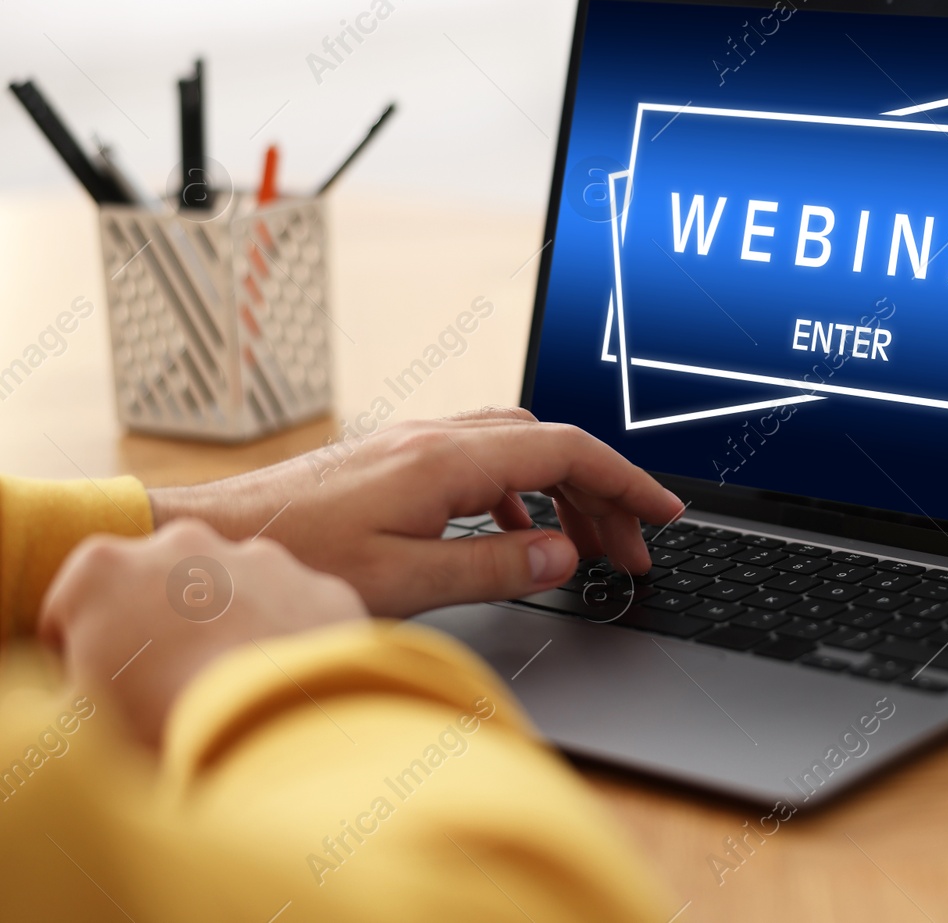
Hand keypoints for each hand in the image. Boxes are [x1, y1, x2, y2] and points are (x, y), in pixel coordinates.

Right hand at [38, 519, 365, 746]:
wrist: (273, 728)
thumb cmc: (156, 723)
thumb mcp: (74, 719)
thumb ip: (60, 694)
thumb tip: (63, 698)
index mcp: (102, 569)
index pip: (71, 614)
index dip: (78, 661)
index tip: (98, 697)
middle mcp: (183, 543)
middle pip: (156, 590)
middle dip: (159, 631)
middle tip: (168, 692)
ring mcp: (261, 558)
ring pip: (233, 594)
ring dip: (228, 630)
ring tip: (231, 693)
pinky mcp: (318, 586)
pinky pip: (297, 615)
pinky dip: (289, 644)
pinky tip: (284, 689)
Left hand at [146, 409, 683, 617]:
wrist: (212, 540)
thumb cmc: (293, 562)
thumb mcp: (402, 582)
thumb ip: (492, 568)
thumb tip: (561, 557)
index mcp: (446, 460)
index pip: (564, 453)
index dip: (624, 482)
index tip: (662, 514)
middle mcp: (435, 438)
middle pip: (549, 446)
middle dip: (602, 494)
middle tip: (631, 551)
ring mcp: (415, 445)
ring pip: (518, 449)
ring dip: (562, 493)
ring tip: (584, 549)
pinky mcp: (396, 461)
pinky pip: (484, 461)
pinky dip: (520, 492)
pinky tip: (517, 535)